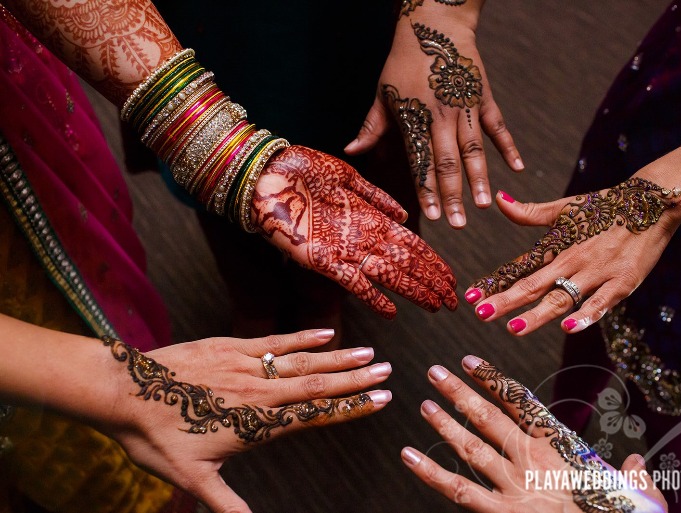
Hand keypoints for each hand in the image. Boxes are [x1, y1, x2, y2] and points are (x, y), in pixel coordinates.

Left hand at [104, 329, 392, 512]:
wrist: (124, 394)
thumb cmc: (157, 438)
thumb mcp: (193, 480)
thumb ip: (227, 505)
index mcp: (258, 423)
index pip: (316, 414)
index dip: (352, 407)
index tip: (381, 399)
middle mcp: (261, 392)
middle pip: (318, 384)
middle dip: (356, 380)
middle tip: (388, 371)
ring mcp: (247, 366)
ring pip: (302, 361)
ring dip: (338, 357)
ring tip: (368, 353)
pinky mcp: (231, 346)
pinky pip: (274, 341)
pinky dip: (302, 337)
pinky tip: (325, 332)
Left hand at [253, 145, 457, 318]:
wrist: (264, 173)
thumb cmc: (301, 169)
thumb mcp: (346, 176)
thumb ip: (376, 196)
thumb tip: (405, 214)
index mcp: (370, 217)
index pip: (411, 244)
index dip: (432, 262)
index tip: (451, 278)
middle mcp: (362, 237)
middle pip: (405, 264)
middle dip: (431, 282)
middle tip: (453, 301)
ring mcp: (343, 250)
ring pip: (387, 275)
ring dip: (412, 291)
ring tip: (434, 305)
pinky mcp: (321, 259)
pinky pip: (353, 283)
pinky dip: (373, 297)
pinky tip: (390, 312)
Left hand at [345, 4, 522, 228]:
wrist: (435, 24)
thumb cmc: (403, 61)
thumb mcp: (382, 93)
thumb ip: (371, 127)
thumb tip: (350, 152)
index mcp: (414, 119)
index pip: (420, 163)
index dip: (427, 191)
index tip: (433, 216)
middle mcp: (440, 118)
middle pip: (447, 163)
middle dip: (453, 195)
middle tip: (459, 224)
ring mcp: (465, 108)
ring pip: (474, 149)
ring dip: (479, 178)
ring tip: (484, 205)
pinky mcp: (484, 97)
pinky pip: (498, 126)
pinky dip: (508, 147)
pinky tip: (517, 168)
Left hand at [401, 356, 666, 511]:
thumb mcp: (640, 499)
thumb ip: (633, 476)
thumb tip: (633, 461)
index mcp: (563, 451)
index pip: (523, 405)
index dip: (495, 381)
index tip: (471, 362)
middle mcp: (533, 463)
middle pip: (489, 419)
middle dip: (460, 393)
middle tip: (435, 372)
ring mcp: (515, 489)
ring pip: (471, 448)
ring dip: (445, 424)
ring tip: (424, 404)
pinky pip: (459, 491)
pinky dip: (431, 473)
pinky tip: (407, 456)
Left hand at [464, 178, 680, 334]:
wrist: (652, 203)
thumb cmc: (605, 208)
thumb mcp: (564, 208)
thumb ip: (530, 212)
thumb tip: (499, 199)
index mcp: (557, 245)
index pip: (520, 268)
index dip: (495, 283)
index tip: (471, 296)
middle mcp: (572, 260)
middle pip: (534, 284)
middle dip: (507, 301)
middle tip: (482, 314)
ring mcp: (597, 273)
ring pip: (562, 297)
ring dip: (537, 314)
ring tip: (514, 328)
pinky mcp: (622, 282)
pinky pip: (602, 302)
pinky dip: (586, 315)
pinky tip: (568, 327)